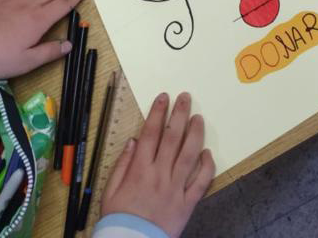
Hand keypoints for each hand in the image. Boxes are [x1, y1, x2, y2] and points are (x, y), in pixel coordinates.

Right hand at [101, 91, 213, 237]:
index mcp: (140, 170)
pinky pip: (202, 181)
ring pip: (190, 154)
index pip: (151, 133)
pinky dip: (208, 165)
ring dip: (195, 133)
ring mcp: (175, 188)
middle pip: (173, 138)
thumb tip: (134, 141)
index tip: (164, 97)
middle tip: (186, 97)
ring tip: (199, 117)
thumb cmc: (118, 219)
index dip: (158, 112)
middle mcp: (160, 175)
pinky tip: (208, 152)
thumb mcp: (110, 192)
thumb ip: (122, 164)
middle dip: (180, 114)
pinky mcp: (187, 203)